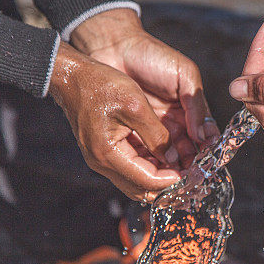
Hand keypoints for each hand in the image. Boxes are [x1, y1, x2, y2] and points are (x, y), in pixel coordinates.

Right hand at [49, 42, 180, 199]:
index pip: (146, 180)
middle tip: (189, 175)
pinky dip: (148, 167)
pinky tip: (165, 157)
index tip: (191, 173)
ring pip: (136, 181)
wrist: (71, 75)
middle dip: (166, 184)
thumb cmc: (100, 84)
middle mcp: (102, 162)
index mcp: (108, 153)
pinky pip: (129, 168)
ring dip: (158, 177)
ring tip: (181, 167)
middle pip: (140, 188)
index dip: (172, 179)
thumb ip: (156, 135)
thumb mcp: (135, 106)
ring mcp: (101, 158)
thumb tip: (173, 158)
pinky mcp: (103, 151)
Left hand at [70, 8, 218, 167]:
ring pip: (166, 158)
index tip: (207, 165)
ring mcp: (153, 130)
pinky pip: (143, 154)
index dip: (207, 152)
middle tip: (189, 179)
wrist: (114, 48)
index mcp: (190, 110)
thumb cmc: (153, 56)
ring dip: (170, 169)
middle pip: (187, 153)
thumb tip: (206, 136)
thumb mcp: (185, 75)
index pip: (204, 137)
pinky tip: (152, 173)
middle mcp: (174, 124)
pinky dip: (149, 164)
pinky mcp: (131, 133)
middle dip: (189, 167)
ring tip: (172, 180)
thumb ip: (197, 104)